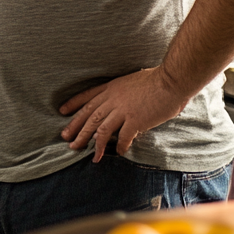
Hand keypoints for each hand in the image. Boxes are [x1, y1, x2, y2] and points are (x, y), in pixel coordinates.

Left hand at [58, 67, 189, 161]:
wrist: (171, 81)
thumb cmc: (157, 79)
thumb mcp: (131, 80)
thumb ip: (122, 92)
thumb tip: (121, 101)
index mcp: (111, 88)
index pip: (87, 97)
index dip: (73, 104)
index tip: (62, 111)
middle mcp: (113, 99)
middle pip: (89, 116)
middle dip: (76, 129)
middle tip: (67, 140)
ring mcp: (123, 110)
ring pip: (100, 129)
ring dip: (93, 144)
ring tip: (89, 154)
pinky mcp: (135, 120)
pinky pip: (122, 137)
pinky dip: (120, 146)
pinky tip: (119, 153)